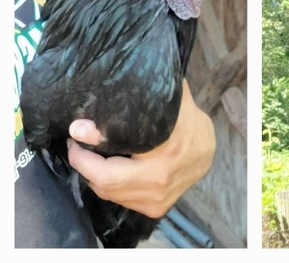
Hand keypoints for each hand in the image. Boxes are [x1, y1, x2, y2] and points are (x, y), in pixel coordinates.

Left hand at [67, 80, 215, 217]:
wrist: (208, 152)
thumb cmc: (190, 123)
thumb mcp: (172, 105)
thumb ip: (148, 99)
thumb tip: (117, 84)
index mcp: (165, 153)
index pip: (112, 164)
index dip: (88, 150)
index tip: (76, 131)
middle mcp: (159, 180)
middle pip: (104, 181)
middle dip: (83, 162)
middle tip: (77, 143)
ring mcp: (157, 198)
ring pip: (108, 192)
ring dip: (93, 174)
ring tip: (87, 154)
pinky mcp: (155, 208)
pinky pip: (119, 199)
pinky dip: (108, 186)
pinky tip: (106, 170)